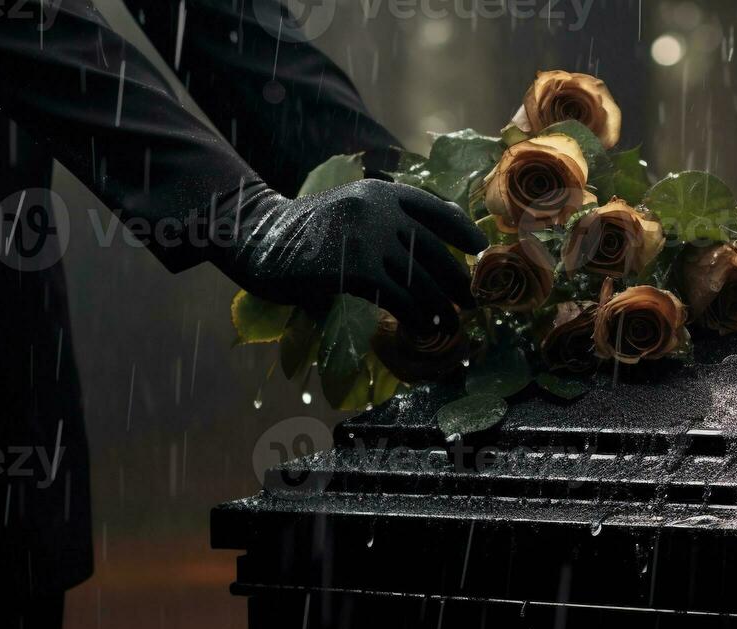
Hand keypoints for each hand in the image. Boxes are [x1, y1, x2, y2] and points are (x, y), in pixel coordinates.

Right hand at [217, 178, 486, 326]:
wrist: (256, 238)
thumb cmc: (304, 233)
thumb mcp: (349, 211)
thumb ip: (384, 223)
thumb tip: (429, 257)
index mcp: (381, 192)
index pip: (436, 209)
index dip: (462, 233)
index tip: (480, 251)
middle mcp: (379, 210)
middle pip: (434, 251)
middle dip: (456, 281)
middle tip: (470, 302)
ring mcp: (368, 238)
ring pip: (420, 279)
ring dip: (440, 306)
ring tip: (449, 323)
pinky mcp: (356, 270)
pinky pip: (400, 298)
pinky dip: (417, 317)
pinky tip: (422, 328)